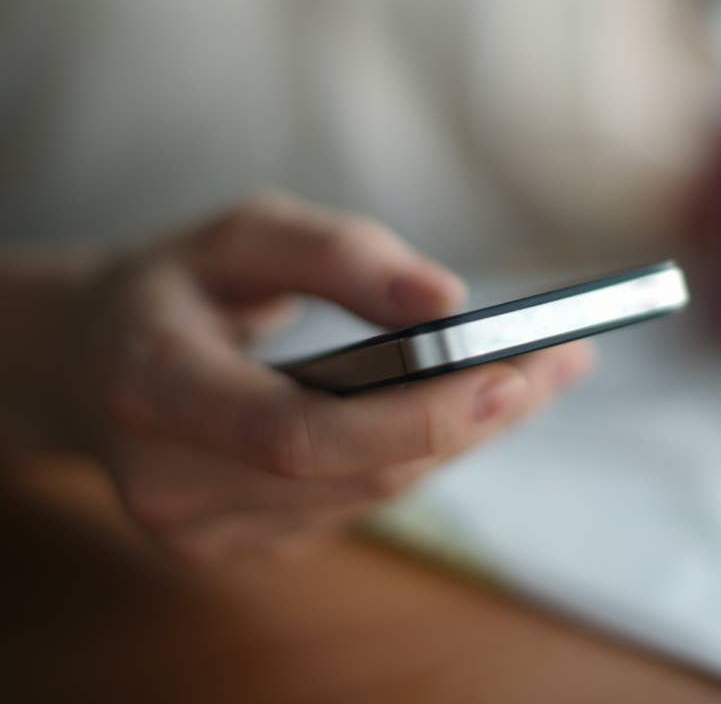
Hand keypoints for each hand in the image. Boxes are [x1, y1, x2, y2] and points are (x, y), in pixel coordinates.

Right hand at [18, 193, 593, 563]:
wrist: (92, 361)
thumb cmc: (173, 284)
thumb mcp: (242, 233)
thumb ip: (339, 255)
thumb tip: (447, 299)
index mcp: (155, 386)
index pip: (298, 432)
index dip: (414, 415)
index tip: (514, 373)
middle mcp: (171, 481)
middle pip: (358, 472)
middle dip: (474, 419)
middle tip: (566, 362)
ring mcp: (202, 532)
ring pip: (372, 495)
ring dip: (465, 436)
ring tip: (543, 376)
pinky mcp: (235, 550)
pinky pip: (357, 505)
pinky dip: (422, 455)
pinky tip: (471, 410)